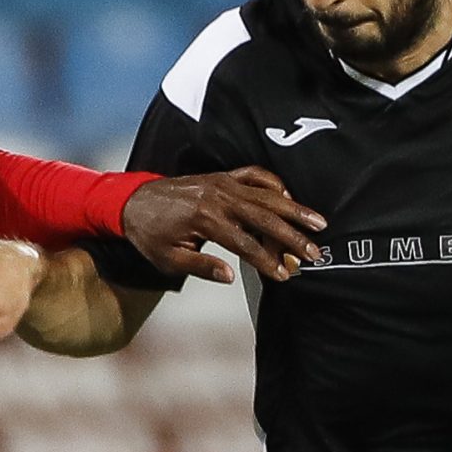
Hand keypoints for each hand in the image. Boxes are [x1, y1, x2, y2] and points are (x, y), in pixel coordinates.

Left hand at [120, 167, 324, 284]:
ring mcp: (222, 183)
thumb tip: (231, 276)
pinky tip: (289, 198)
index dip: (267, 261)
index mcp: (205, 220)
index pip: (245, 244)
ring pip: (266, 194)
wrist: (133, 202)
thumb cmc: (150, 234)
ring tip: (318, 222)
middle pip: (264, 218)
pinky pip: (255, 174)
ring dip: (294, 209)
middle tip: (315, 252)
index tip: (285, 275)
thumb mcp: (169, 259)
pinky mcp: (223, 176)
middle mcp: (218, 197)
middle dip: (292, 236)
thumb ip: (201, 267)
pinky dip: (274, 184)